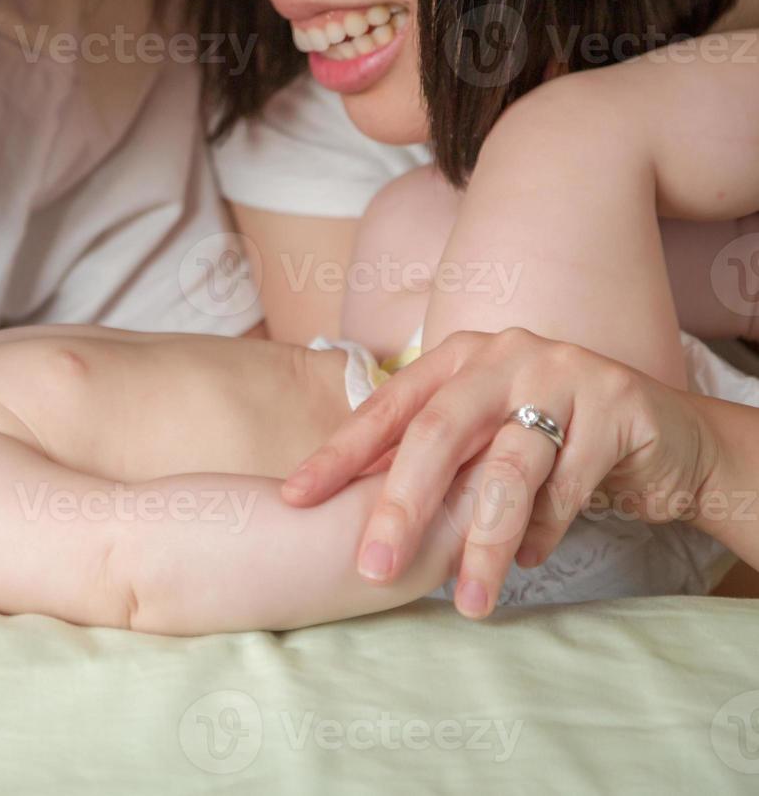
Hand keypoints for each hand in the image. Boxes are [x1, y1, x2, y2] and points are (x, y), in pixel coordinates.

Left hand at [281, 328, 718, 618]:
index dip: (338, 455)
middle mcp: (503, 357)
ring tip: (468, 600)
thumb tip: (342, 512)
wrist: (663, 438)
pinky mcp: (618, 406)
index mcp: (456, 360)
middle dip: (401, 506)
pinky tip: (527, 559)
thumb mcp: (481, 440)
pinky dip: (544, 531)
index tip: (294, 499)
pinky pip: (570, 485)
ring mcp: (563, 374)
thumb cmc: (550, 443)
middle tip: (373, 569)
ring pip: (508, 468)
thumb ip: (428, 460)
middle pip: (437, 433)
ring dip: (482, 543)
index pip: (385, 409)